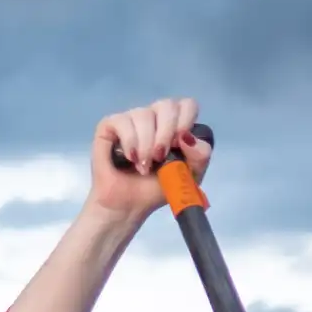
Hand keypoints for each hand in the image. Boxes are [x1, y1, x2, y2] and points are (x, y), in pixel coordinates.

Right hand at [89, 98, 211, 219]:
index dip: (185, 120)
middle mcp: (155, 117)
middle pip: (167, 105)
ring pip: (144, 114)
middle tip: (160, 158)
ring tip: (143, 167)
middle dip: (166, 133)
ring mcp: (133, 119)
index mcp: (175, 125)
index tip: (179, 144)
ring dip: (146, 144)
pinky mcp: (110, 125)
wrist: (129, 207)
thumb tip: (187, 137)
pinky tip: (130, 158)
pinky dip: (129, 142)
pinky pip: (123, 121)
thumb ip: (200, 156)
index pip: (187, 105)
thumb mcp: (189, 177)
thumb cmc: (156, 190)